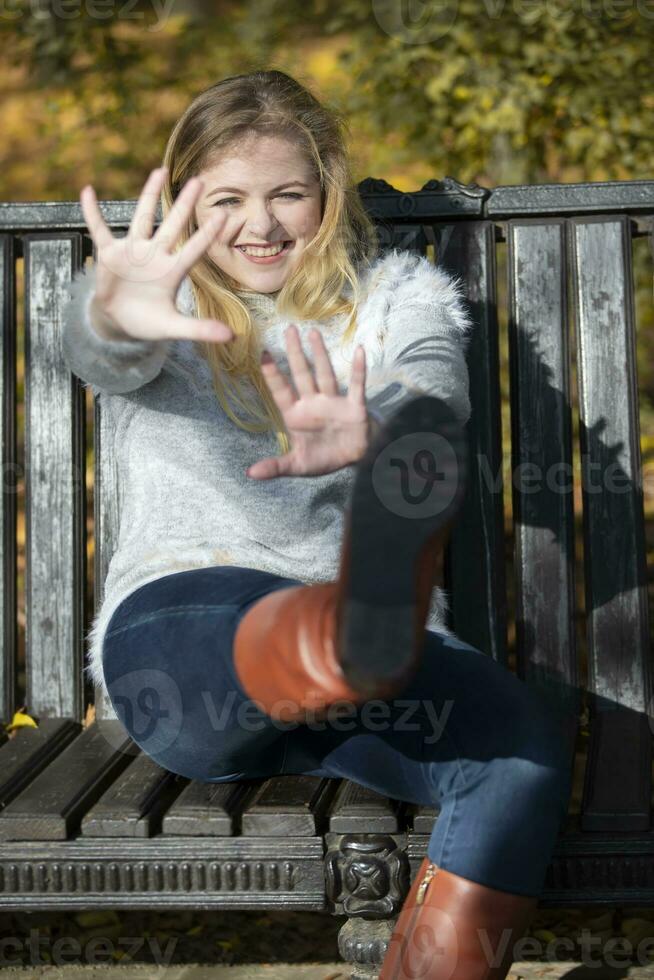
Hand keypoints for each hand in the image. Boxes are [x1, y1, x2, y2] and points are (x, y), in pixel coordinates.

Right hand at [79, 166, 233, 344]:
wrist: (120, 321)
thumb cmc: (149, 322)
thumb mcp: (173, 327)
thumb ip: (200, 329)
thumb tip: (231, 337)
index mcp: (172, 272)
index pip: (194, 249)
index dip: (207, 234)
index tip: (224, 216)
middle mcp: (155, 256)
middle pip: (172, 225)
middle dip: (184, 204)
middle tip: (199, 180)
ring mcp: (132, 251)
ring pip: (142, 218)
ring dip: (149, 195)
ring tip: (161, 171)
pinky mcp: (110, 254)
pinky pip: (99, 229)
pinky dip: (92, 212)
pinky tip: (87, 191)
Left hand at [246, 325, 370, 478]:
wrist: (355, 460)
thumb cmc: (324, 458)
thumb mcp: (298, 466)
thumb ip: (275, 467)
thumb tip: (249, 474)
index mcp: (296, 416)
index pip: (281, 391)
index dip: (272, 374)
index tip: (263, 353)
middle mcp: (313, 403)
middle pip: (302, 374)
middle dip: (295, 353)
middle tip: (288, 329)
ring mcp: (334, 402)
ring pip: (325, 374)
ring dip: (320, 355)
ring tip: (313, 333)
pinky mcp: (354, 406)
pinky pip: (356, 386)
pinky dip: (358, 370)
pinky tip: (359, 351)